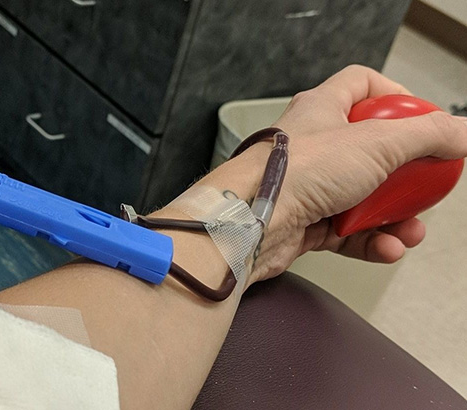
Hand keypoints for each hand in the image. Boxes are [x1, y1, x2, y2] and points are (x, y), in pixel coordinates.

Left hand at [242, 65, 466, 282]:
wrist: (252, 222)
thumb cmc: (293, 173)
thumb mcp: (376, 143)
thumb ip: (425, 135)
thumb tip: (461, 132)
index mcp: (322, 110)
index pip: (361, 86)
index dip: (395, 97)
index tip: (423, 120)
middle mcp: (313, 146)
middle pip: (371, 151)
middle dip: (405, 176)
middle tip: (424, 189)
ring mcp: (308, 185)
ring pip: (363, 198)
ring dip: (394, 218)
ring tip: (410, 231)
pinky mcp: (304, 222)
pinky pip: (348, 231)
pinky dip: (370, 241)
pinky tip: (387, 248)